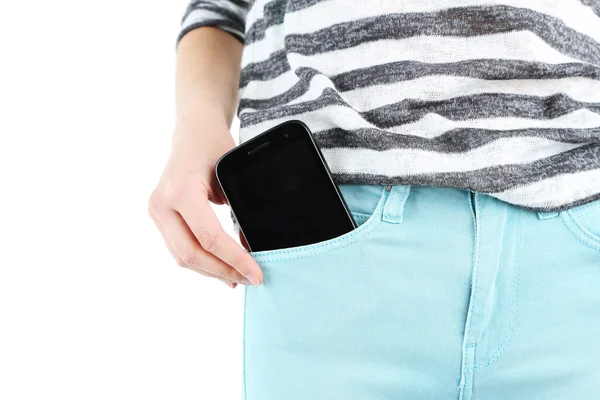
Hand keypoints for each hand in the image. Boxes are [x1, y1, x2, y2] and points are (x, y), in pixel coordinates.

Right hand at [148, 115, 262, 287]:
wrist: (193, 130)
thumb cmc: (215, 146)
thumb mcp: (231, 174)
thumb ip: (237, 210)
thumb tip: (250, 248)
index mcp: (181, 190)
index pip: (209, 238)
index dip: (234, 260)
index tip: (256, 273)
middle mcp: (162, 204)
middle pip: (191, 254)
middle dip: (223, 271)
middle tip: (250, 280)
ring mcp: (156, 211)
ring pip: (182, 256)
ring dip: (211, 271)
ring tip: (237, 278)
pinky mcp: (159, 217)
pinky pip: (178, 248)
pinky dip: (201, 261)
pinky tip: (220, 267)